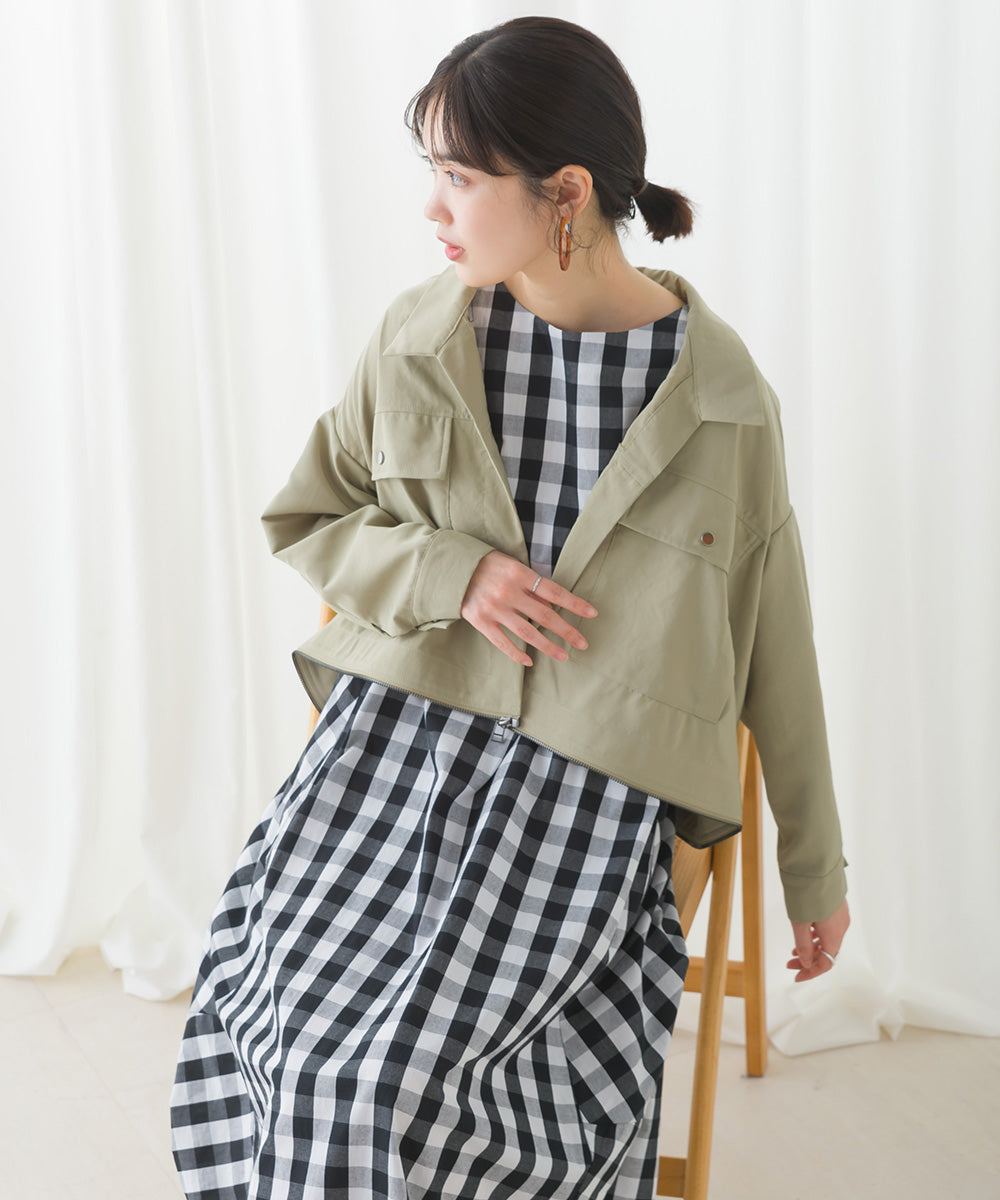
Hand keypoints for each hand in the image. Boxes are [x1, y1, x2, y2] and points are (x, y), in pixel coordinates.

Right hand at [460, 550, 597, 666]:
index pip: (554, 592)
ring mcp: (494, 609)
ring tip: (564, 655)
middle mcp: (508, 592)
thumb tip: (554, 606)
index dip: (574, 604)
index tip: (592, 613)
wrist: (453, 567)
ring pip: (527, 633)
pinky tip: (531, 660)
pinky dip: (518, 653)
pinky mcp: (480, 621)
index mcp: (519, 574)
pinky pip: (503, 642)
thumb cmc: (489, 565)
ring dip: (548, 646)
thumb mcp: (512, 565)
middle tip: (583, 643)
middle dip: (567, 631)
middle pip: (545, 616)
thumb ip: (531, 585)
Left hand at [787, 898, 849, 981]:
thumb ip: (803, 944)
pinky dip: (816, 935)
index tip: (796, 976)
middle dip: (808, 960)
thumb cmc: (807, 892)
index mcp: (834, 934)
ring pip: (827, 939)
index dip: (810, 972)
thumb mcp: (799, 922)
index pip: (826, 963)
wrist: (816, 865)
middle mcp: (841, 926)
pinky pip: (828, 928)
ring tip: (794, 949)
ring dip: (811, 947)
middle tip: (790, 963)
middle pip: (827, 952)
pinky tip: (804, 932)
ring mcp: (840, 915)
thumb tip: (806, 963)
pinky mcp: (836, 905)